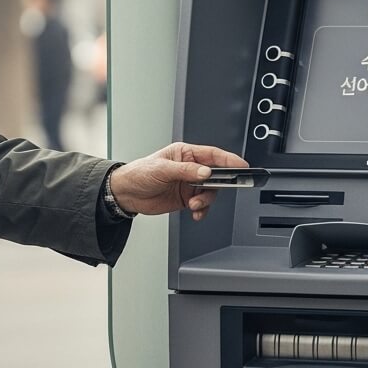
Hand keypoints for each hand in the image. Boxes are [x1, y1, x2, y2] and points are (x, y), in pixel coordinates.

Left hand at [109, 143, 247, 221]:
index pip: (212, 155)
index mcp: (185, 154)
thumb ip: (185, 171)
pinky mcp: (186, 198)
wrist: (126, 194)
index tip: (242, 165)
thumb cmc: (139, 173)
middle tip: (215, 191)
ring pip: (210, 192)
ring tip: (194, 205)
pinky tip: (195, 213)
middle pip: (216, 175)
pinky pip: (202, 204)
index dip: (229, 160)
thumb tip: (205, 172)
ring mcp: (189, 184)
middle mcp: (190, 168)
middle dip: (218, 185)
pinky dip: (202, 210)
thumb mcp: (162, 169)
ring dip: (205, 200)